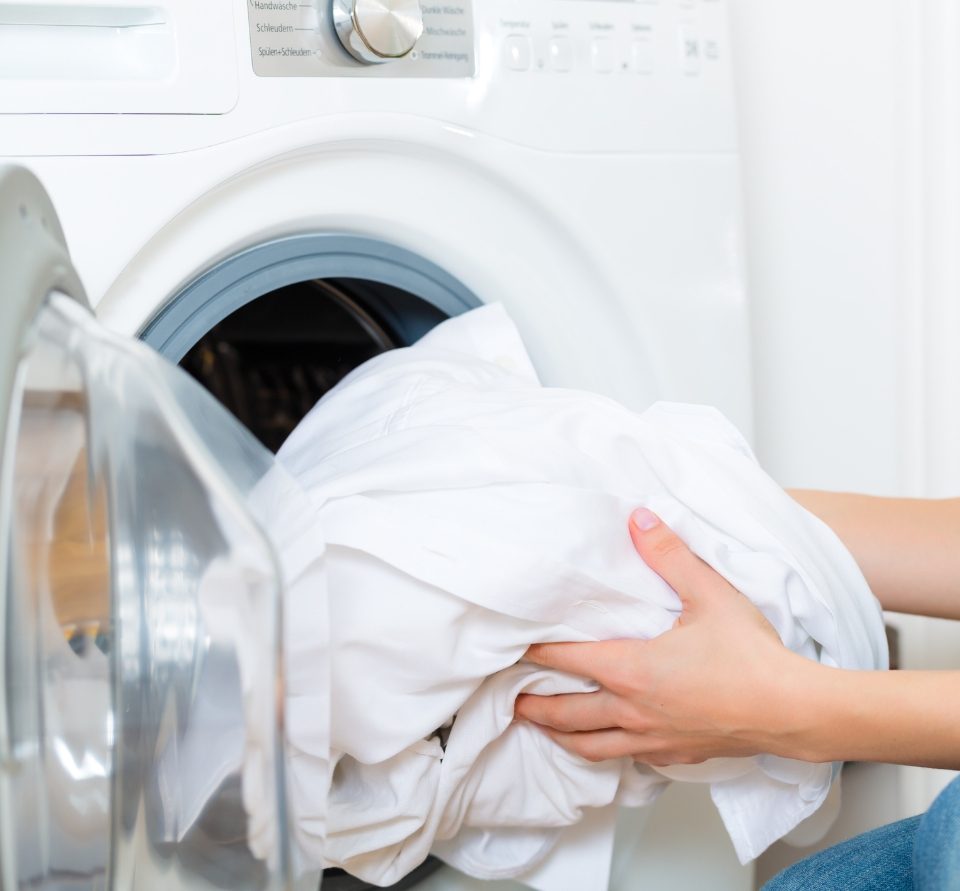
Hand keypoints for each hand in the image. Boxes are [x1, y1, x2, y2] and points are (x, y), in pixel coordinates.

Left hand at [514, 508, 815, 765]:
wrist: (792, 711)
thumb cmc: (751, 656)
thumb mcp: (708, 594)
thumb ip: (669, 555)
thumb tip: (639, 519)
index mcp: (632, 670)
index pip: (567, 659)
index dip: (536, 651)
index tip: (514, 646)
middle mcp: (633, 710)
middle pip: (567, 713)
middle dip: (535, 704)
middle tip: (511, 699)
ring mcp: (653, 738)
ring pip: (592, 746)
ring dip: (561, 736)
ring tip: (543, 729)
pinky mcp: (676, 754)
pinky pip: (629, 758)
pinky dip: (607, 751)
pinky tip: (610, 745)